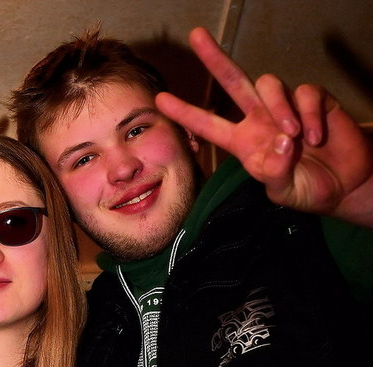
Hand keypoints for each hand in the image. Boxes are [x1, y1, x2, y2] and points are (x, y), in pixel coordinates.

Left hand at [156, 27, 372, 225]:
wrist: (345, 185)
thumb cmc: (307, 189)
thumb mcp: (284, 191)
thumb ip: (275, 172)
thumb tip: (280, 141)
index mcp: (244, 143)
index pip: (209, 125)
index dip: (186, 113)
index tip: (160, 101)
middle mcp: (260, 120)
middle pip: (233, 82)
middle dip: (214, 59)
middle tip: (195, 36)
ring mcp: (285, 108)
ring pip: (269, 85)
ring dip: (280, 108)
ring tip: (296, 137)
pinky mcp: (315, 101)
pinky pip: (307, 93)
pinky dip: (311, 113)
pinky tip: (318, 137)